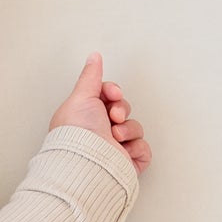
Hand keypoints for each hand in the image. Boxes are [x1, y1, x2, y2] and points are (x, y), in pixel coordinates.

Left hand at [48, 52, 151, 175]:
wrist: (87, 163)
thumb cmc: (78, 134)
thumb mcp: (82, 97)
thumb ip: (90, 77)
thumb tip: (94, 57)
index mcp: (86, 116)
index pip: (108, 96)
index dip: (113, 92)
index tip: (111, 94)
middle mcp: (99, 132)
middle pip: (123, 110)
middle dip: (121, 110)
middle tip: (112, 118)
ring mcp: (114, 148)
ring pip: (135, 128)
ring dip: (128, 129)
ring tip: (115, 137)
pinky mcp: (127, 162)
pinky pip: (143, 149)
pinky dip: (136, 148)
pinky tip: (123, 150)